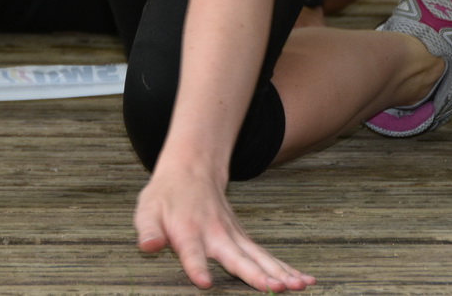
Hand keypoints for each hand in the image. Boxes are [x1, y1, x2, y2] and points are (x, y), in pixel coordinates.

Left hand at [134, 162, 313, 291]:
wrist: (191, 168)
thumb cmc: (165, 195)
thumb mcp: (146, 210)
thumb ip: (147, 230)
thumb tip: (147, 247)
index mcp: (188, 231)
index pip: (191, 253)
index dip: (196, 267)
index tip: (205, 283)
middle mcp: (216, 235)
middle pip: (238, 259)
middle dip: (258, 275)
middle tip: (278, 288)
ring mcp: (233, 236)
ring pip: (260, 258)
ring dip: (281, 272)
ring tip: (301, 286)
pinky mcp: (243, 239)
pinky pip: (267, 257)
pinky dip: (287, 268)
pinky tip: (304, 281)